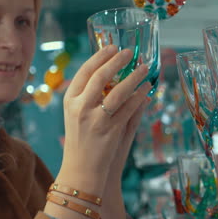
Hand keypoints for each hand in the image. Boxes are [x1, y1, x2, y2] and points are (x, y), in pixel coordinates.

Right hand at [57, 45, 151, 194]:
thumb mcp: (77, 115)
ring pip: (117, 92)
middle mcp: (80, 108)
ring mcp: (95, 120)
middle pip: (100, 77)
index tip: (112, 47)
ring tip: (144, 68)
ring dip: (133, 77)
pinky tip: (147, 90)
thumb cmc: (81, 140)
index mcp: (70, 101)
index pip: (84, 72)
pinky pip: (129, 109)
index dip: (99, 57)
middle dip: (116, 61)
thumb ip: (90, 95)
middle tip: (129, 52)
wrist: (81, 171)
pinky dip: (139, 97)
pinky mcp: (111, 131)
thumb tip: (111, 74)